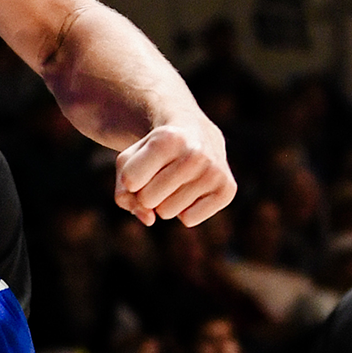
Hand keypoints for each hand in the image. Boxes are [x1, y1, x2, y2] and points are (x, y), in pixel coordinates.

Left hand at [114, 118, 235, 226]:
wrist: (196, 132)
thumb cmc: (155, 150)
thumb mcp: (129, 161)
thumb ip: (124, 193)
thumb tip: (149, 219)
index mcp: (167, 139)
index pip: (130, 181)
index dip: (130, 178)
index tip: (142, 162)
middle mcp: (194, 154)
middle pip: (148, 199)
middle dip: (146, 191)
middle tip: (160, 172)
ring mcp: (214, 172)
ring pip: (166, 212)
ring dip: (165, 201)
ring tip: (177, 178)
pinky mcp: (227, 189)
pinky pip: (188, 220)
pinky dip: (184, 210)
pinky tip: (192, 187)